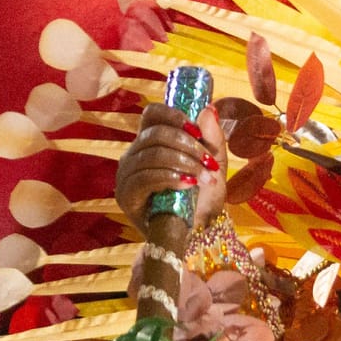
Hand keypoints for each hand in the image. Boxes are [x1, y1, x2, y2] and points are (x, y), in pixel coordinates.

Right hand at [116, 103, 226, 232]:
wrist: (196, 231)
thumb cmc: (202, 196)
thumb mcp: (214, 163)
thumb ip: (212, 138)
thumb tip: (208, 109)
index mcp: (151, 141)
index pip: (152, 114)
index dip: (172, 114)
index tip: (195, 128)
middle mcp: (134, 154)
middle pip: (155, 134)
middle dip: (188, 145)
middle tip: (209, 162)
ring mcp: (127, 175)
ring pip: (153, 154)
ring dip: (184, 163)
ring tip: (205, 177)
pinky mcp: (126, 195)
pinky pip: (146, 177)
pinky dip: (171, 177)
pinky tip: (188, 184)